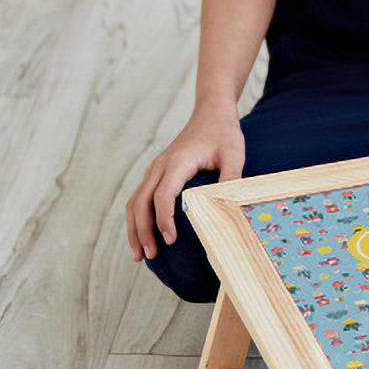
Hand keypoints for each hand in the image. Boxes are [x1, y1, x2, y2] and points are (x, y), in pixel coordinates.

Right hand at [125, 105, 245, 262]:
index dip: (163, 218)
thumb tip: (229, 206)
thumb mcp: (234, 154)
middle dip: (142, 230)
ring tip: (140, 254)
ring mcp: (155, 169)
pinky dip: (137, 218)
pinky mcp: (156, 173)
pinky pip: (139, 198)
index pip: (163, 194)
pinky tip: (144, 236)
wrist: (210, 113)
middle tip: (151, 255)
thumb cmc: (224, 133)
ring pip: (134, 202)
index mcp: (178, 161)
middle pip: (140, 202)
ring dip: (134, 228)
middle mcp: (160, 166)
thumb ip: (231, 178)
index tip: (169, 239)